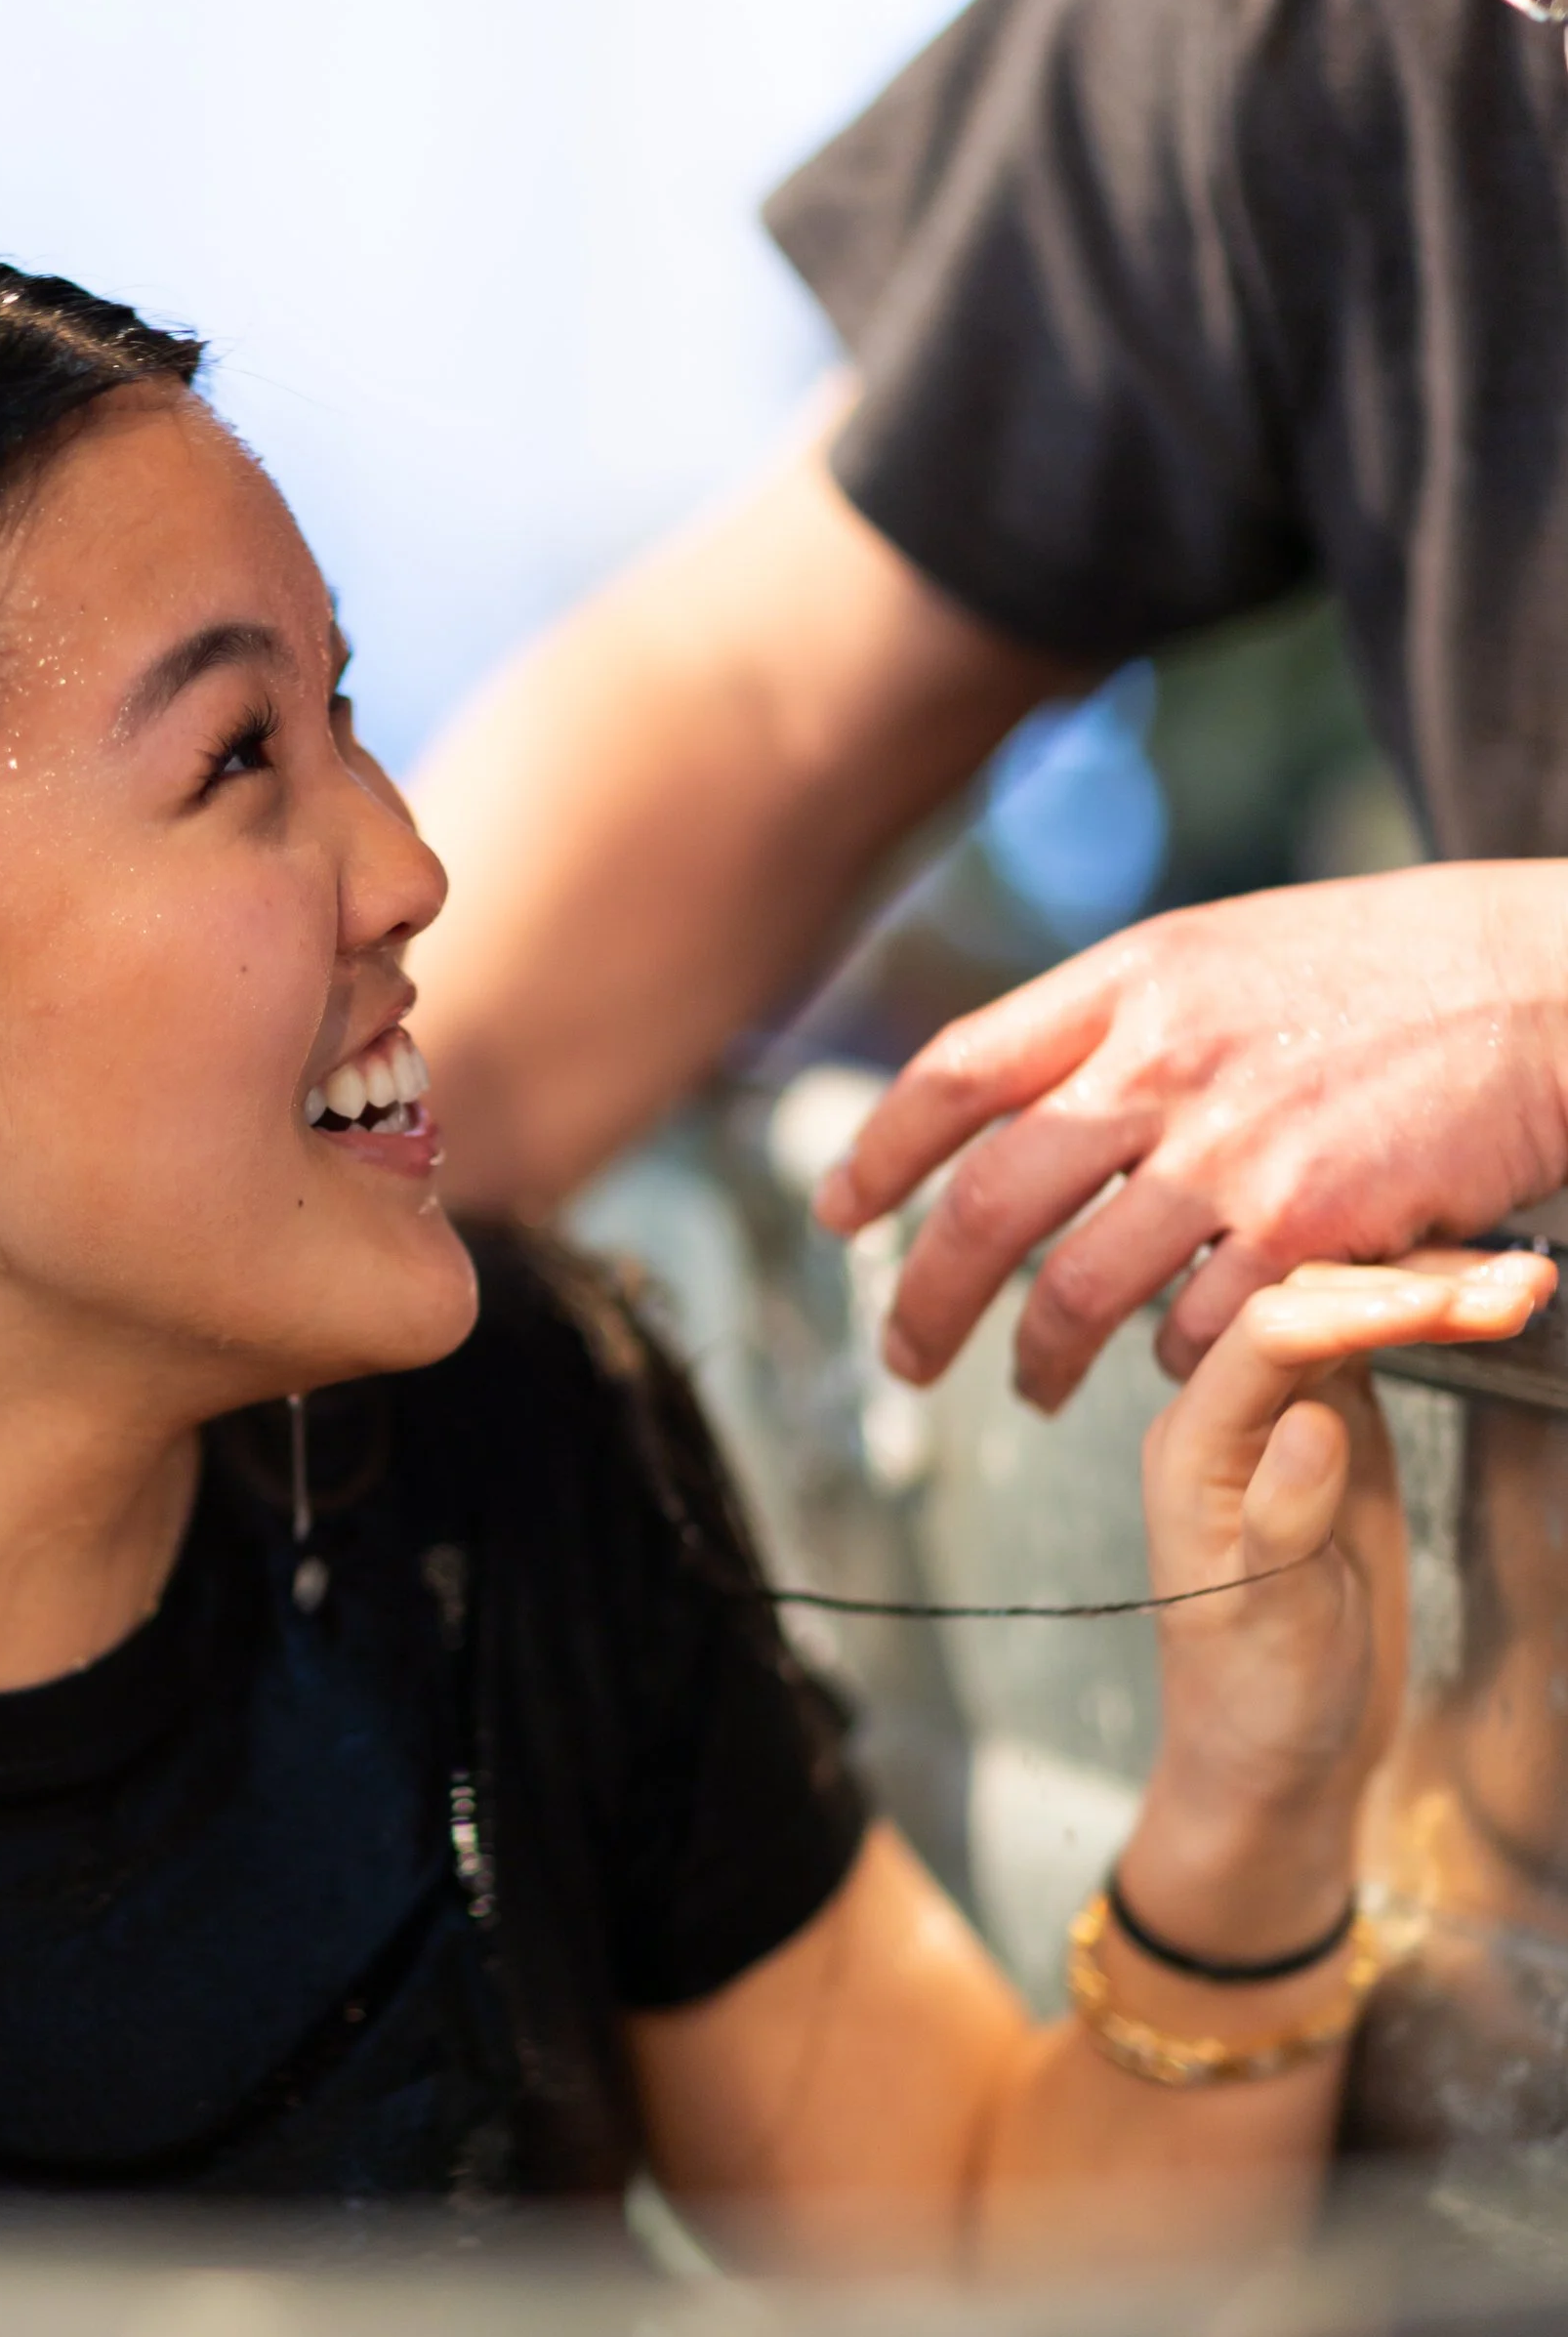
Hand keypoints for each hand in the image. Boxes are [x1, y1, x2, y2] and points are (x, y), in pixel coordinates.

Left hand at [812, 863, 1567, 1406]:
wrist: (1546, 980)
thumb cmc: (1398, 968)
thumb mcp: (1229, 950)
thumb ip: (1125, 1018)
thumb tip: (1026, 1091)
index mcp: (1129, 982)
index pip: (953, 1075)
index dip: (877, 1154)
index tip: (839, 1214)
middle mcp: (1158, 1062)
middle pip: (983, 1204)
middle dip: (925, 1298)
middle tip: (906, 1356)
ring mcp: (1228, 1149)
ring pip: (1075, 1288)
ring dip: (1041, 1357)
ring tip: (1034, 1387)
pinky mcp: (1304, 1228)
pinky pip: (1195, 1328)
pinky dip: (1174, 1359)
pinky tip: (1177, 1363)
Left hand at [1122, 1248, 1555, 1955]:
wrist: (1276, 1755)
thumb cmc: (1253, 1701)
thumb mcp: (1267, 1623)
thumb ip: (1282, 1521)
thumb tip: (1313, 1422)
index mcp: (1191, 1447)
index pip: (1267, 1337)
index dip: (1360, 1309)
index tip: (1449, 1305)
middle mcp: (1226, 1414)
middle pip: (1311, 1302)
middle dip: (1412, 1286)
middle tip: (1514, 1288)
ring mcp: (1282, 1416)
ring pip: (1352, 1314)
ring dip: (1435, 1292)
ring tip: (1526, 1285)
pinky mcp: (1335, 1429)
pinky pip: (1380, 1348)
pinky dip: (1439, 1324)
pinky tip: (1494, 1307)